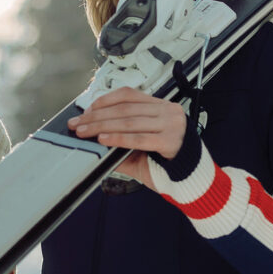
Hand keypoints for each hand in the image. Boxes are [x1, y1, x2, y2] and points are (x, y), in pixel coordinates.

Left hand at [69, 89, 187, 177]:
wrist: (193, 178)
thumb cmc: (167, 161)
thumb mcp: (144, 145)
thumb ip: (124, 139)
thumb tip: (95, 135)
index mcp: (161, 106)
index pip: (129, 95)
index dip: (105, 101)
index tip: (87, 110)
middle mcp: (168, 111)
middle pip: (125, 108)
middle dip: (97, 116)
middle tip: (78, 124)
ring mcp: (171, 124)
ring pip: (129, 121)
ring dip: (102, 126)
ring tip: (85, 132)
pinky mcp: (171, 141)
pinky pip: (138, 138)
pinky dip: (118, 138)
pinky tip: (103, 139)